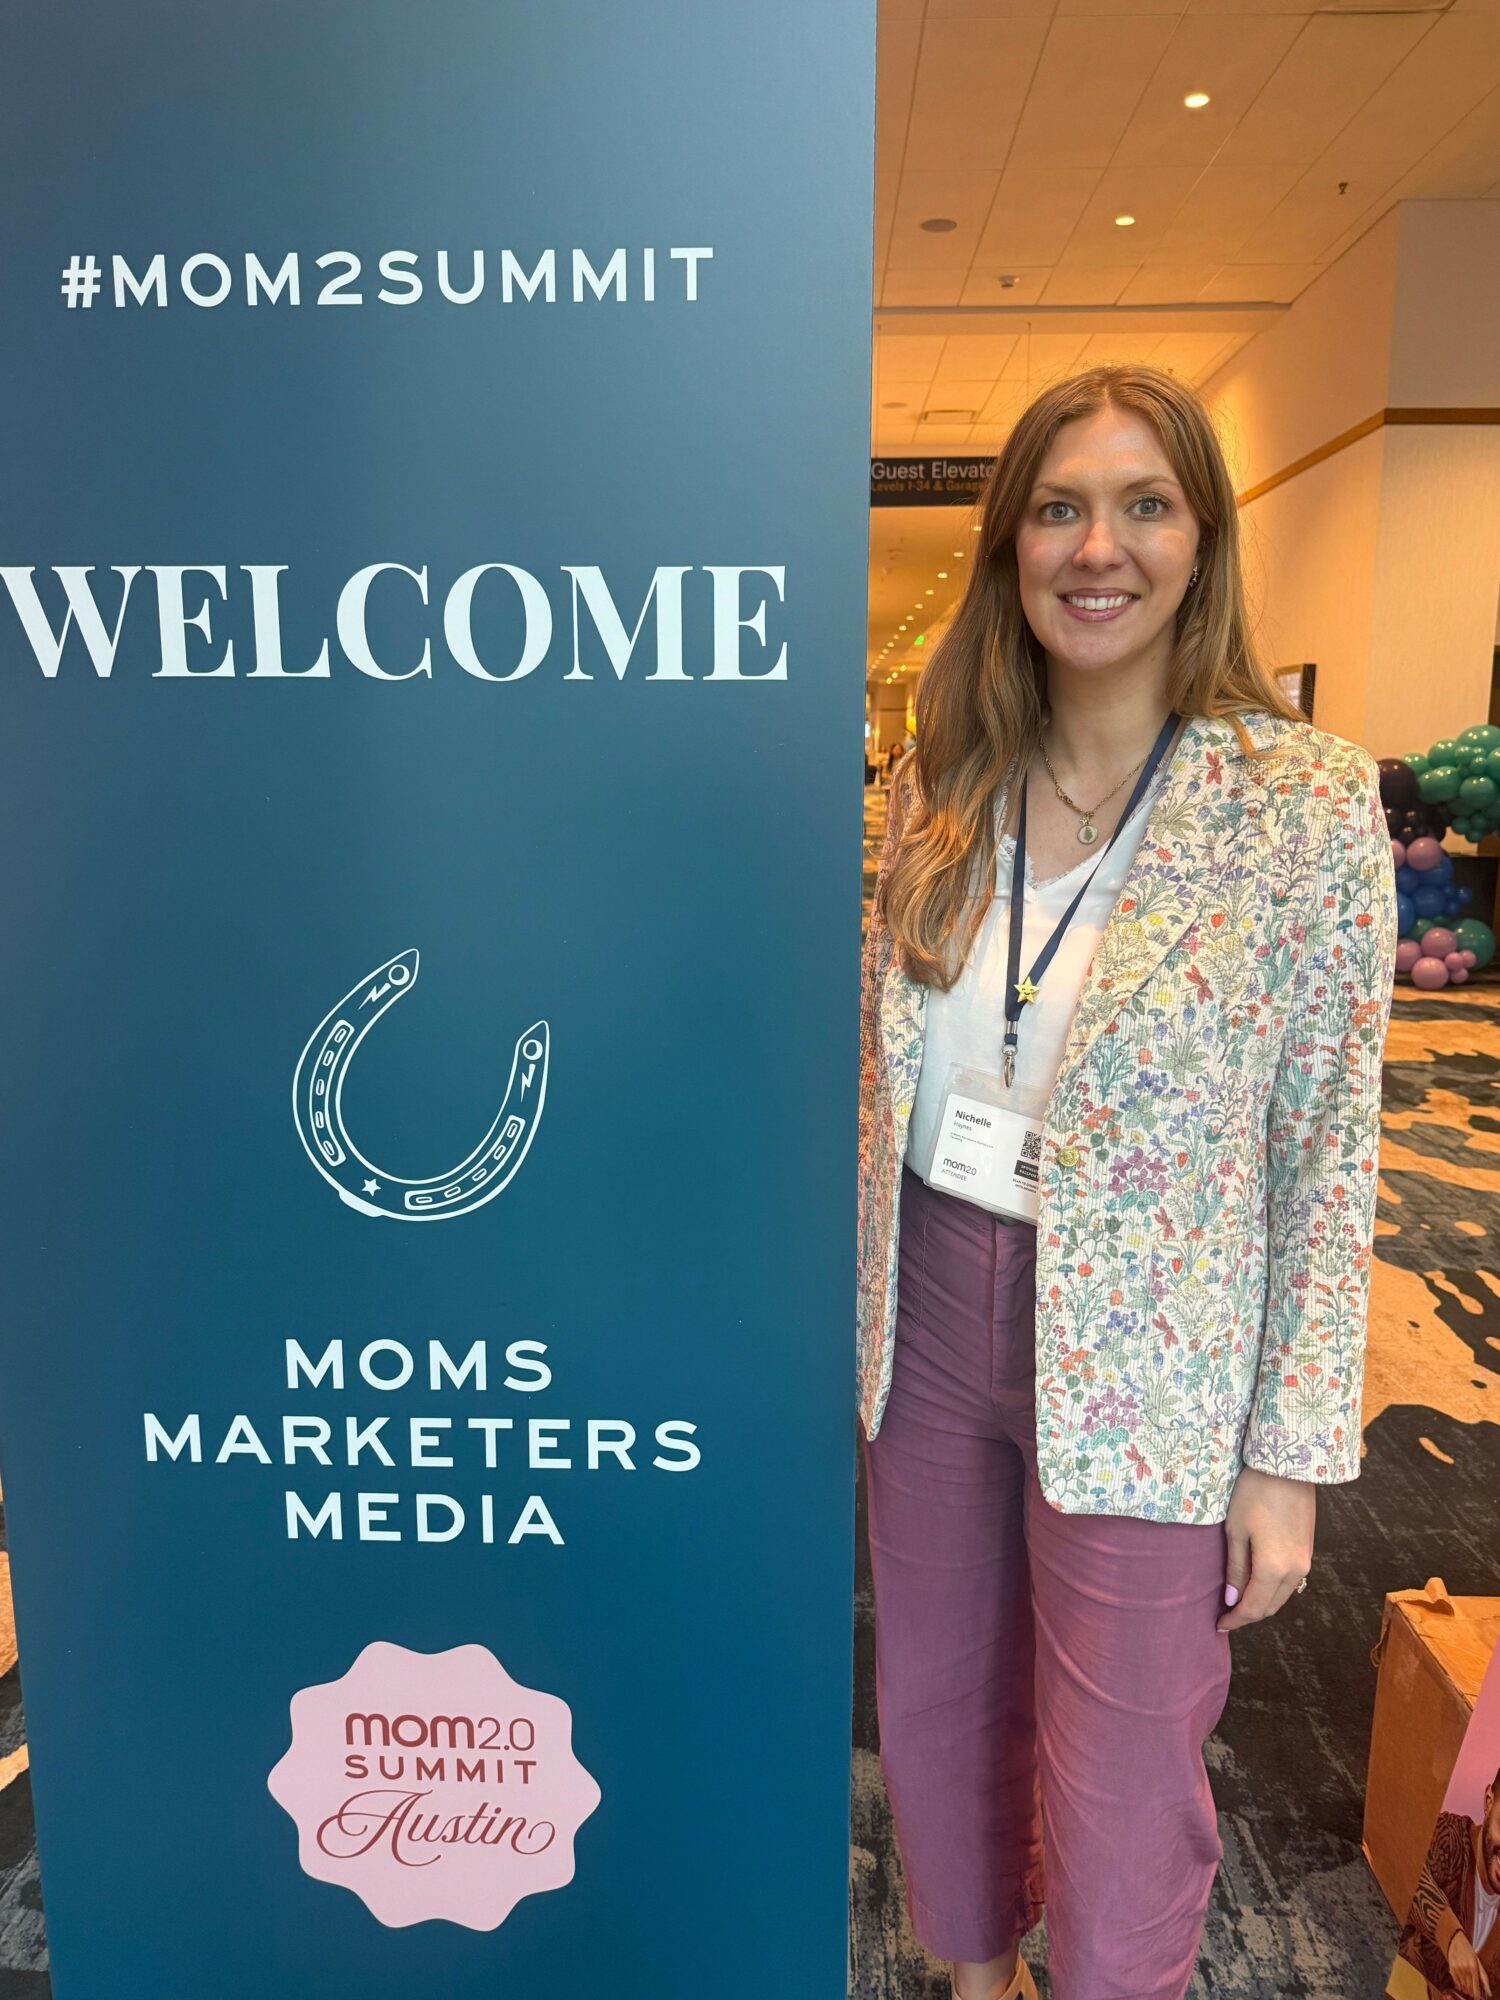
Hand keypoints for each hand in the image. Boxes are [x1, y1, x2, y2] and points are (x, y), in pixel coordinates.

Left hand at [1217, 1466, 1314, 1633]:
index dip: (1235, 1620)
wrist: (1288, 1466)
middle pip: (1270, 1607)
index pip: (1253, 1608)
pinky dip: (1273, 1590)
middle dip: (1248, 1615)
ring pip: (1282, 1597)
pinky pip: (1291, 1582)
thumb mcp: (1236, 1531)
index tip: (1218, 1624)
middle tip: (1226, 1615)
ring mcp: (1306, 1562)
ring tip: (1239, 1602)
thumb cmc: (1254, 1494)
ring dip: (1262, 1604)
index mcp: (1274, 1570)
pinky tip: (1258, 1584)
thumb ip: (1236, 1569)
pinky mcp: (1308, 1551)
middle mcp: (1295, 1572)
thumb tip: (1233, 1599)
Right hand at [1448, 1932, 1492, 1999]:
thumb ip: (1484, 1978)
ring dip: (1466, 1989)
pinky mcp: (1451, 1968)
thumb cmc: (1469, 1951)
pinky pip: (1456, 1981)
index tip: (1477, 1998)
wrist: (1455, 1940)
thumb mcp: (1478, 1962)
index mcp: (1473, 1967)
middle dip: (1471, 1992)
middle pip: (1469, 1987)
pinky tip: (1461, 1985)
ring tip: (1468, 1989)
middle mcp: (1465, 1968)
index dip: (1477, 1995)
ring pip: (1462, 1985)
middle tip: (1473, 1993)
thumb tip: (1489, 1992)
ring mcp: (1457, 1968)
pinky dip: (1459, 1985)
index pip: (1476, 1986)